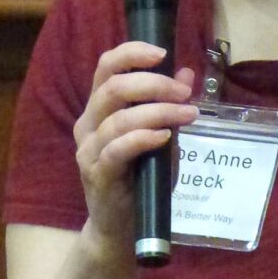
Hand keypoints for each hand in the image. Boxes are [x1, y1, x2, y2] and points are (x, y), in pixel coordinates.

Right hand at [72, 41, 196, 249]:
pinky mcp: (98, 176)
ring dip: (158, 112)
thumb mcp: (162, 137)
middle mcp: (89, 125)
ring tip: (188, 114)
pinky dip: (143, 138)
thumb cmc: (142, 177)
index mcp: (100, 109)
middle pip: (112, 88)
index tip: (162, 52)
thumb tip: (186, 73)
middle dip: (153, 83)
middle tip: (184, 92)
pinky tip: (165, 136)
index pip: (106, 68)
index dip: (131, 54)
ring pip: (118, 119)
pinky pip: (117, 150)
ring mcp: (90, 151)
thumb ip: (170, 107)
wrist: (122, 226)